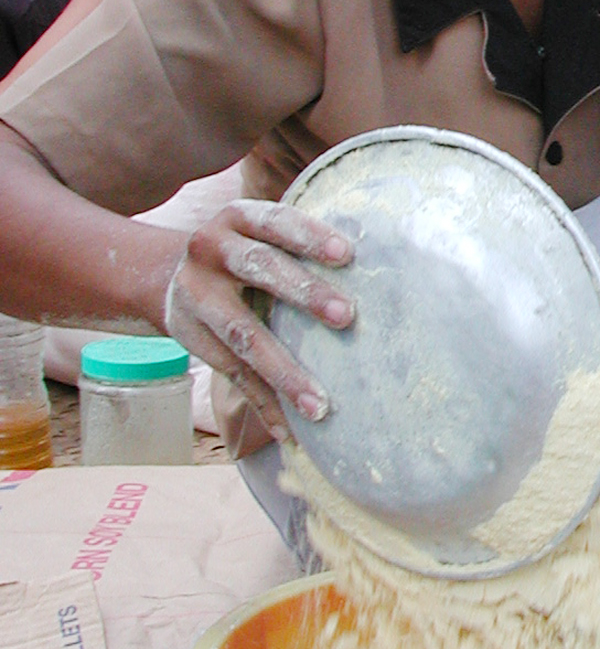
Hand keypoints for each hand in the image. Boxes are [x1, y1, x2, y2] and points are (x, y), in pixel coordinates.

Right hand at [163, 200, 353, 444]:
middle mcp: (210, 250)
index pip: (275, 222)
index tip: (346, 254)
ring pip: (243, 333)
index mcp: (236, 218)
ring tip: (319, 404)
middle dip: (304, 293)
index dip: (308, 236)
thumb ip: (299, 242)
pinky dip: (263, 403)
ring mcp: (197, 295)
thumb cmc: (244, 251)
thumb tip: (381, 257)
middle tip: (347, 317)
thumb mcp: (258, 232)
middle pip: (260, 269)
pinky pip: (231, 373)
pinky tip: (290, 430)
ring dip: (284, 371)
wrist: (169, 276)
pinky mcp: (193, 338)